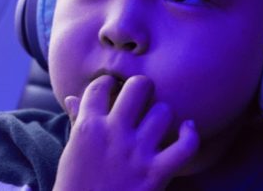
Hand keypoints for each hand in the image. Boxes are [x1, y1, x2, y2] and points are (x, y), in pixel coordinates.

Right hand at [53, 75, 199, 190]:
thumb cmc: (75, 185)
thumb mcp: (71, 151)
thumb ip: (78, 121)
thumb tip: (72, 97)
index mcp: (88, 126)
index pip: (100, 86)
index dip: (109, 82)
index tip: (114, 87)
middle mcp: (113, 133)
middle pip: (138, 87)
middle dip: (142, 86)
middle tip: (143, 95)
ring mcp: (136, 152)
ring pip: (163, 112)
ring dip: (163, 113)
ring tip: (159, 119)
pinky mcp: (156, 173)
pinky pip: (185, 145)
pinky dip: (191, 134)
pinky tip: (188, 129)